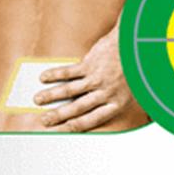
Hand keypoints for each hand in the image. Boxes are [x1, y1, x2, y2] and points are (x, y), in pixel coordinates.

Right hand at [33, 28, 148, 131]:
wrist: (135, 43)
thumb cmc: (132, 66)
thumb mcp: (130, 88)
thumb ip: (112, 98)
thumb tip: (84, 104)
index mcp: (115, 104)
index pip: (90, 121)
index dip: (73, 127)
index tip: (60, 132)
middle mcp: (105, 93)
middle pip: (77, 109)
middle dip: (58, 116)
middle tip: (45, 121)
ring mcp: (96, 78)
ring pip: (69, 91)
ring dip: (51, 96)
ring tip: (37, 100)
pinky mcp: (90, 63)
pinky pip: (68, 72)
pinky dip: (55, 75)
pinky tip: (44, 78)